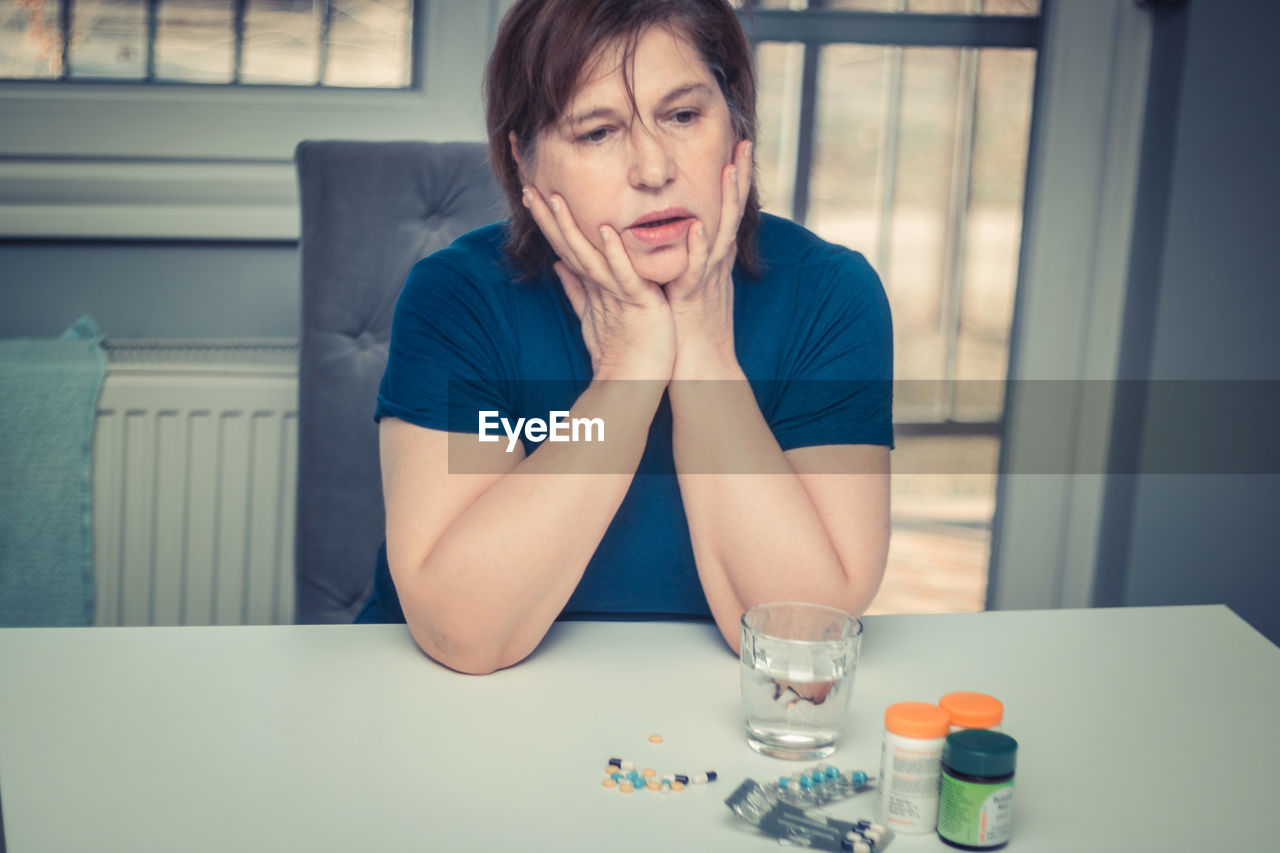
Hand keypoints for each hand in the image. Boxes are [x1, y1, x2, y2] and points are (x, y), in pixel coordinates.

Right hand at [524, 186, 675, 381]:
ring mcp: (614, 294)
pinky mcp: (636, 302)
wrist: (634, 383)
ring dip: (571, 227)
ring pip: (588, 255)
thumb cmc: (621, 351)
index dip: (547, 220)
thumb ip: (577, 288)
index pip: (564, 245)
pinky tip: (605, 230)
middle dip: (548, 217)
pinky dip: (613, 253)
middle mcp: (598, 285)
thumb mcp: (596, 313)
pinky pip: (623, 275)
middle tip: (528, 186)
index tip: (531, 192)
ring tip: (555, 198)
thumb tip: (559, 265)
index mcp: (591, 284)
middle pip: (568, 245)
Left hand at [666, 139, 752, 379]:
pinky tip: (697, 225)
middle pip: (732, 212)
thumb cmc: (685, 328)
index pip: (725, 209)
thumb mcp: (684, 283)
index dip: (733, 179)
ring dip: (727, 202)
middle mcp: (715, 264)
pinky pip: (696, 270)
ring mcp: (708, 279)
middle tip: (745, 141)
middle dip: (739, 177)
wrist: (696, 367)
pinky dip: (697, 248)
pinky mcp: (693, 297)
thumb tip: (671, 236)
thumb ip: (679, 259)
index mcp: (712, 258)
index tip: (736, 145)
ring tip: (730, 168)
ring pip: (721, 233)